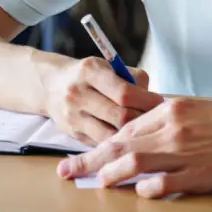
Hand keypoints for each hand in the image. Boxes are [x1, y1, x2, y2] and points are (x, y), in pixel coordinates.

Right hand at [43, 56, 162, 146]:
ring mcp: (73, 116)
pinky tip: (128, 139)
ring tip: (143, 130)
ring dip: (131, 136)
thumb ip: (132, 79)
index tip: (160, 103)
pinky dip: (118, 143)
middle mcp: (78, 94)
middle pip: (119, 116)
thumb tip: (155, 101)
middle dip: (142, 120)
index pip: (124, 92)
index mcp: (90, 71)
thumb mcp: (108, 67)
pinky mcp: (73, 134)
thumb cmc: (89, 76)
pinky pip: (102, 144)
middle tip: (156, 120)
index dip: (146, 101)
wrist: (52, 86)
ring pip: (111, 135)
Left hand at [56, 96, 211, 198]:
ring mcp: (186, 152)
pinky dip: (147, 188)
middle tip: (69, 169)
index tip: (87, 150)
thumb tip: (151, 123)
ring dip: (112, 174)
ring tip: (98, 181)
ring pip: (135, 163)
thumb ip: (175, 114)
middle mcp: (175, 128)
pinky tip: (139, 192)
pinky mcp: (200, 174)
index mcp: (175, 108)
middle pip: (122, 144)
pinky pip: (164, 183)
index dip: (104, 140)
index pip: (127, 125)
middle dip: (92, 158)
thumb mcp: (205, 105)